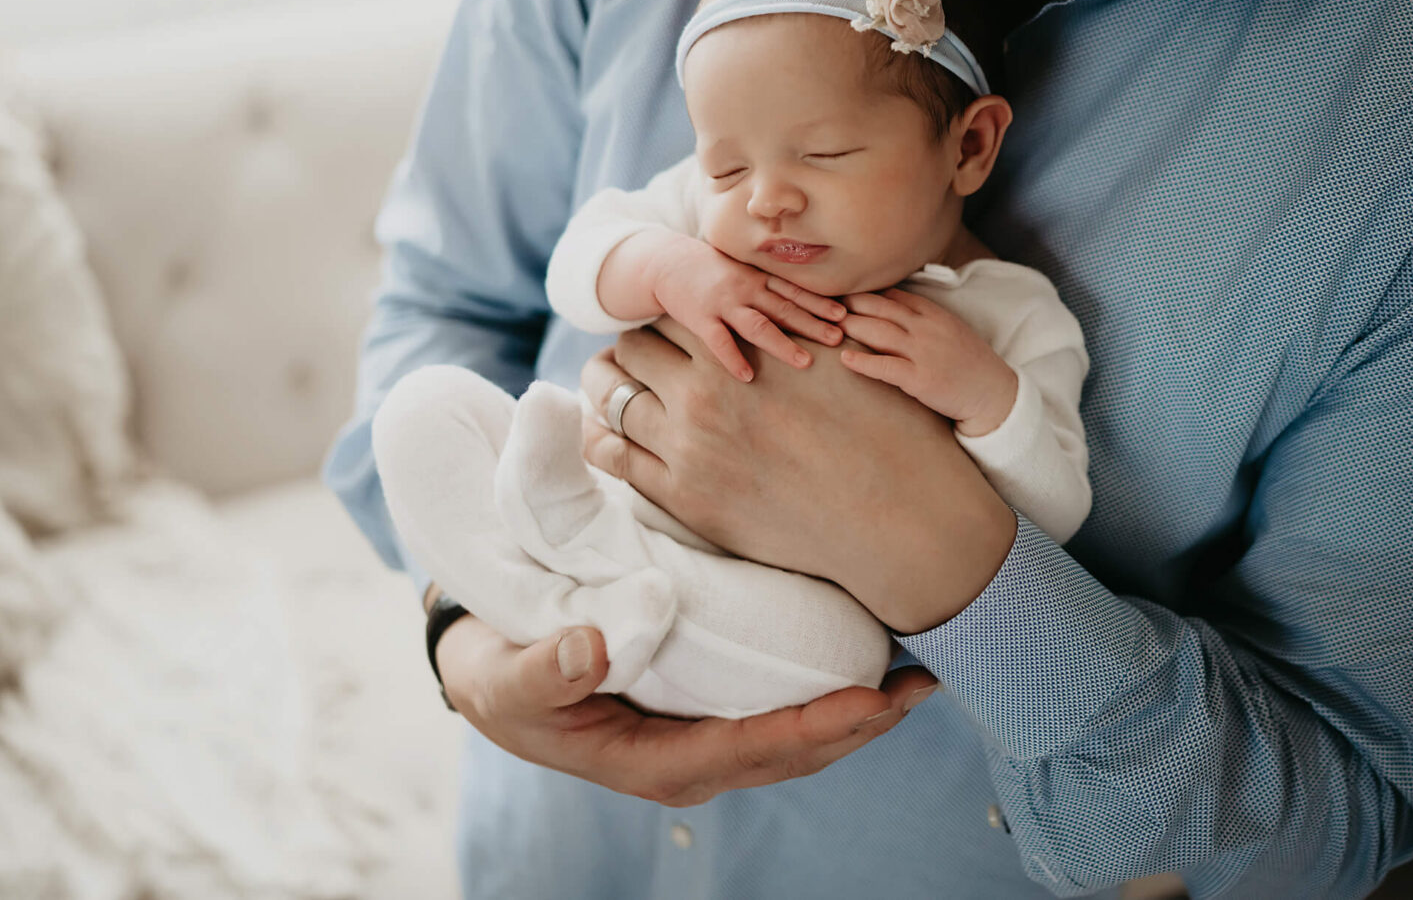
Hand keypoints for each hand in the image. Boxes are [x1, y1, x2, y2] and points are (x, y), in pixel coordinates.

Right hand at [434, 615, 937, 805]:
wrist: (489, 669)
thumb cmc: (500, 675)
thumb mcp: (506, 675)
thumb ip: (544, 669)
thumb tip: (588, 649)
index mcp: (648, 762)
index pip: (747, 750)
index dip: (812, 729)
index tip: (868, 702)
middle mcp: (687, 758)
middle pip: (790, 751)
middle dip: (859, 724)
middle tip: (922, 684)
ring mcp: (700, 736)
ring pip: (795, 736)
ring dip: (857, 710)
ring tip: (915, 673)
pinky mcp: (707, 706)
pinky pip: (779, 708)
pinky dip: (828, 687)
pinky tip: (867, 657)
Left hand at [581, 321, 1016, 633]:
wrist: (893, 514)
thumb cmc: (885, 431)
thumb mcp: (846, 356)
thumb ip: (801, 324)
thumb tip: (783, 298)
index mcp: (746, 347)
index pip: (676, 313)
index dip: (669, 318)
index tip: (664, 328)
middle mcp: (709, 389)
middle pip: (638, 349)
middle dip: (635, 350)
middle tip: (630, 357)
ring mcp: (691, 445)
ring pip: (618, 398)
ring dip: (608, 388)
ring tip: (606, 386)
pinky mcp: (685, 496)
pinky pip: (618, 457)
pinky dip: (604, 440)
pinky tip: (604, 436)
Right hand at [647, 236, 844, 381]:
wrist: (667, 263)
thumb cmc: (712, 271)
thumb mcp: (743, 270)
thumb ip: (768, 285)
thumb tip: (801, 303)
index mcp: (758, 278)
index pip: (794, 291)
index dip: (820, 303)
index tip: (845, 315)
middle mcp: (745, 289)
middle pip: (784, 308)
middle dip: (812, 324)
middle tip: (838, 339)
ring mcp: (723, 303)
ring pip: (757, 325)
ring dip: (782, 343)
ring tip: (804, 362)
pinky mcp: (700, 318)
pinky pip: (719, 341)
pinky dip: (733, 359)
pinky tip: (747, 375)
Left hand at [837, 288, 1018, 436]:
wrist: (994, 393)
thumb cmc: (968, 363)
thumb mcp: (948, 328)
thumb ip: (920, 315)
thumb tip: (888, 305)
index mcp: (932, 312)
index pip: (890, 294)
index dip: (862, 292)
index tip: (838, 290)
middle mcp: (926, 327)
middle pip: (879, 308)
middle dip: (848, 303)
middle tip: (821, 302)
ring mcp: (923, 352)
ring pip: (878, 332)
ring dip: (849, 326)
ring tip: (825, 325)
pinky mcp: (921, 379)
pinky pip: (886, 367)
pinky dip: (863, 362)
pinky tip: (844, 358)